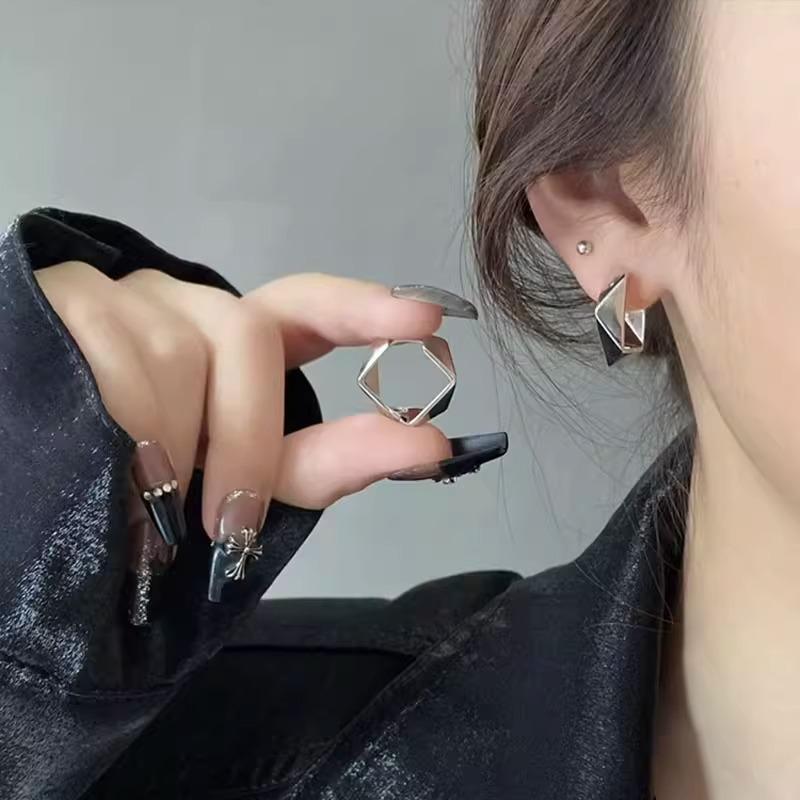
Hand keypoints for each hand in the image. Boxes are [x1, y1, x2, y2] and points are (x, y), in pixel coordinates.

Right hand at [35, 263, 505, 604]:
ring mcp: (130, 297)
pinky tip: (114, 469)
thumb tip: (428, 447)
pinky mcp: (71, 302)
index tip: (426, 320)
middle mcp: (190, 304)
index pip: (306, 306)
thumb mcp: (234, 484)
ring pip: (178, 360)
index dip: (363, 308)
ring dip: (175, 455)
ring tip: (147, 508)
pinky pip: (118, 366)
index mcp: (237, 338)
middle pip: (250, 337)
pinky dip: (130, 438)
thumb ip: (318, 465)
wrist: (35, 486)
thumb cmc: (141, 486)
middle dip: (248, 439)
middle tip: (232, 521)